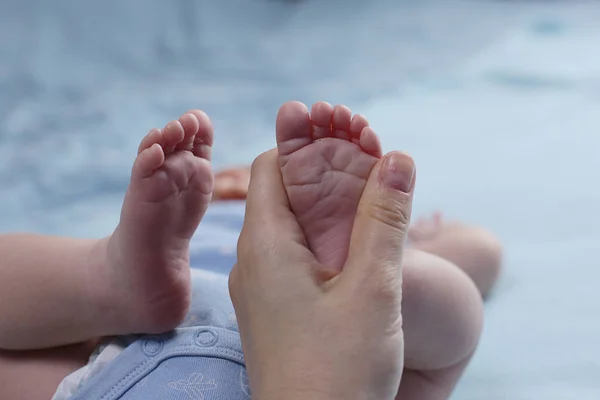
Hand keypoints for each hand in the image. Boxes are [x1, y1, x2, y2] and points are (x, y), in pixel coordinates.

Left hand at [229, 149, 415, 399]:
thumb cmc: (338, 370)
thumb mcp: (373, 289)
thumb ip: (385, 220)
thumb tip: (397, 158)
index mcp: (264, 245)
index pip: (270, 166)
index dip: (307, 144)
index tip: (347, 137)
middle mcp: (253, 260)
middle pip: (282, 192)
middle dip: (325, 172)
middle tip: (370, 160)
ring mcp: (261, 286)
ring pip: (291, 225)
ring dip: (328, 206)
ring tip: (373, 198)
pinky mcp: (275, 308)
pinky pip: (294, 256)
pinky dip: (324, 239)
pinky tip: (358, 247)